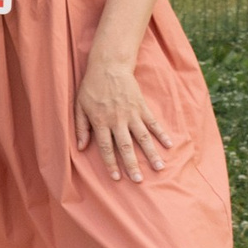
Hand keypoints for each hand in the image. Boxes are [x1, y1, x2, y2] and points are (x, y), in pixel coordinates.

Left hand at [74, 50, 174, 181]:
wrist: (109, 66)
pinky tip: (168, 145)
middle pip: (126, 147)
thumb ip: (80, 128)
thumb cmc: (91, 87)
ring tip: (159, 168)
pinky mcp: (142, 107)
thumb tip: (81, 148)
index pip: (106, 148)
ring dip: (151, 154)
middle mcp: (117, 121)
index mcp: (101, 122)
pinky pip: (153, 123)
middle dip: (132, 165)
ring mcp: (131, 114)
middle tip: (139, 180)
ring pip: (143, 137)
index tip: (117, 178)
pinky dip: (161, 134)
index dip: (111, 164)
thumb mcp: (79, 106)